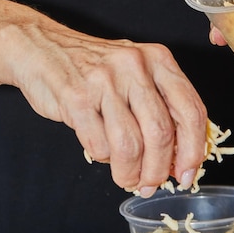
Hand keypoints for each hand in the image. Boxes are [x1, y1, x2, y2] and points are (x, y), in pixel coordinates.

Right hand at [0, 0, 207, 195]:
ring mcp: (104, 80)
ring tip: (128, 180)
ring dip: (132, 173)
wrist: (40, 48)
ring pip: (130, 145)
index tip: (187, 174)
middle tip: (153, 185)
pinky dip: (103, 159)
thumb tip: (179, 157)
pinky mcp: (76, 97)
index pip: (190, 111)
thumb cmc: (93, 69)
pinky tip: (101, 153)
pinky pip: (99, 145)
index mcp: (158, 60)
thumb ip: (160, 106)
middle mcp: (135, 66)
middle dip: (159, 169)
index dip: (194, 150)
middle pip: (161, 133)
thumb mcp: (136, 73)